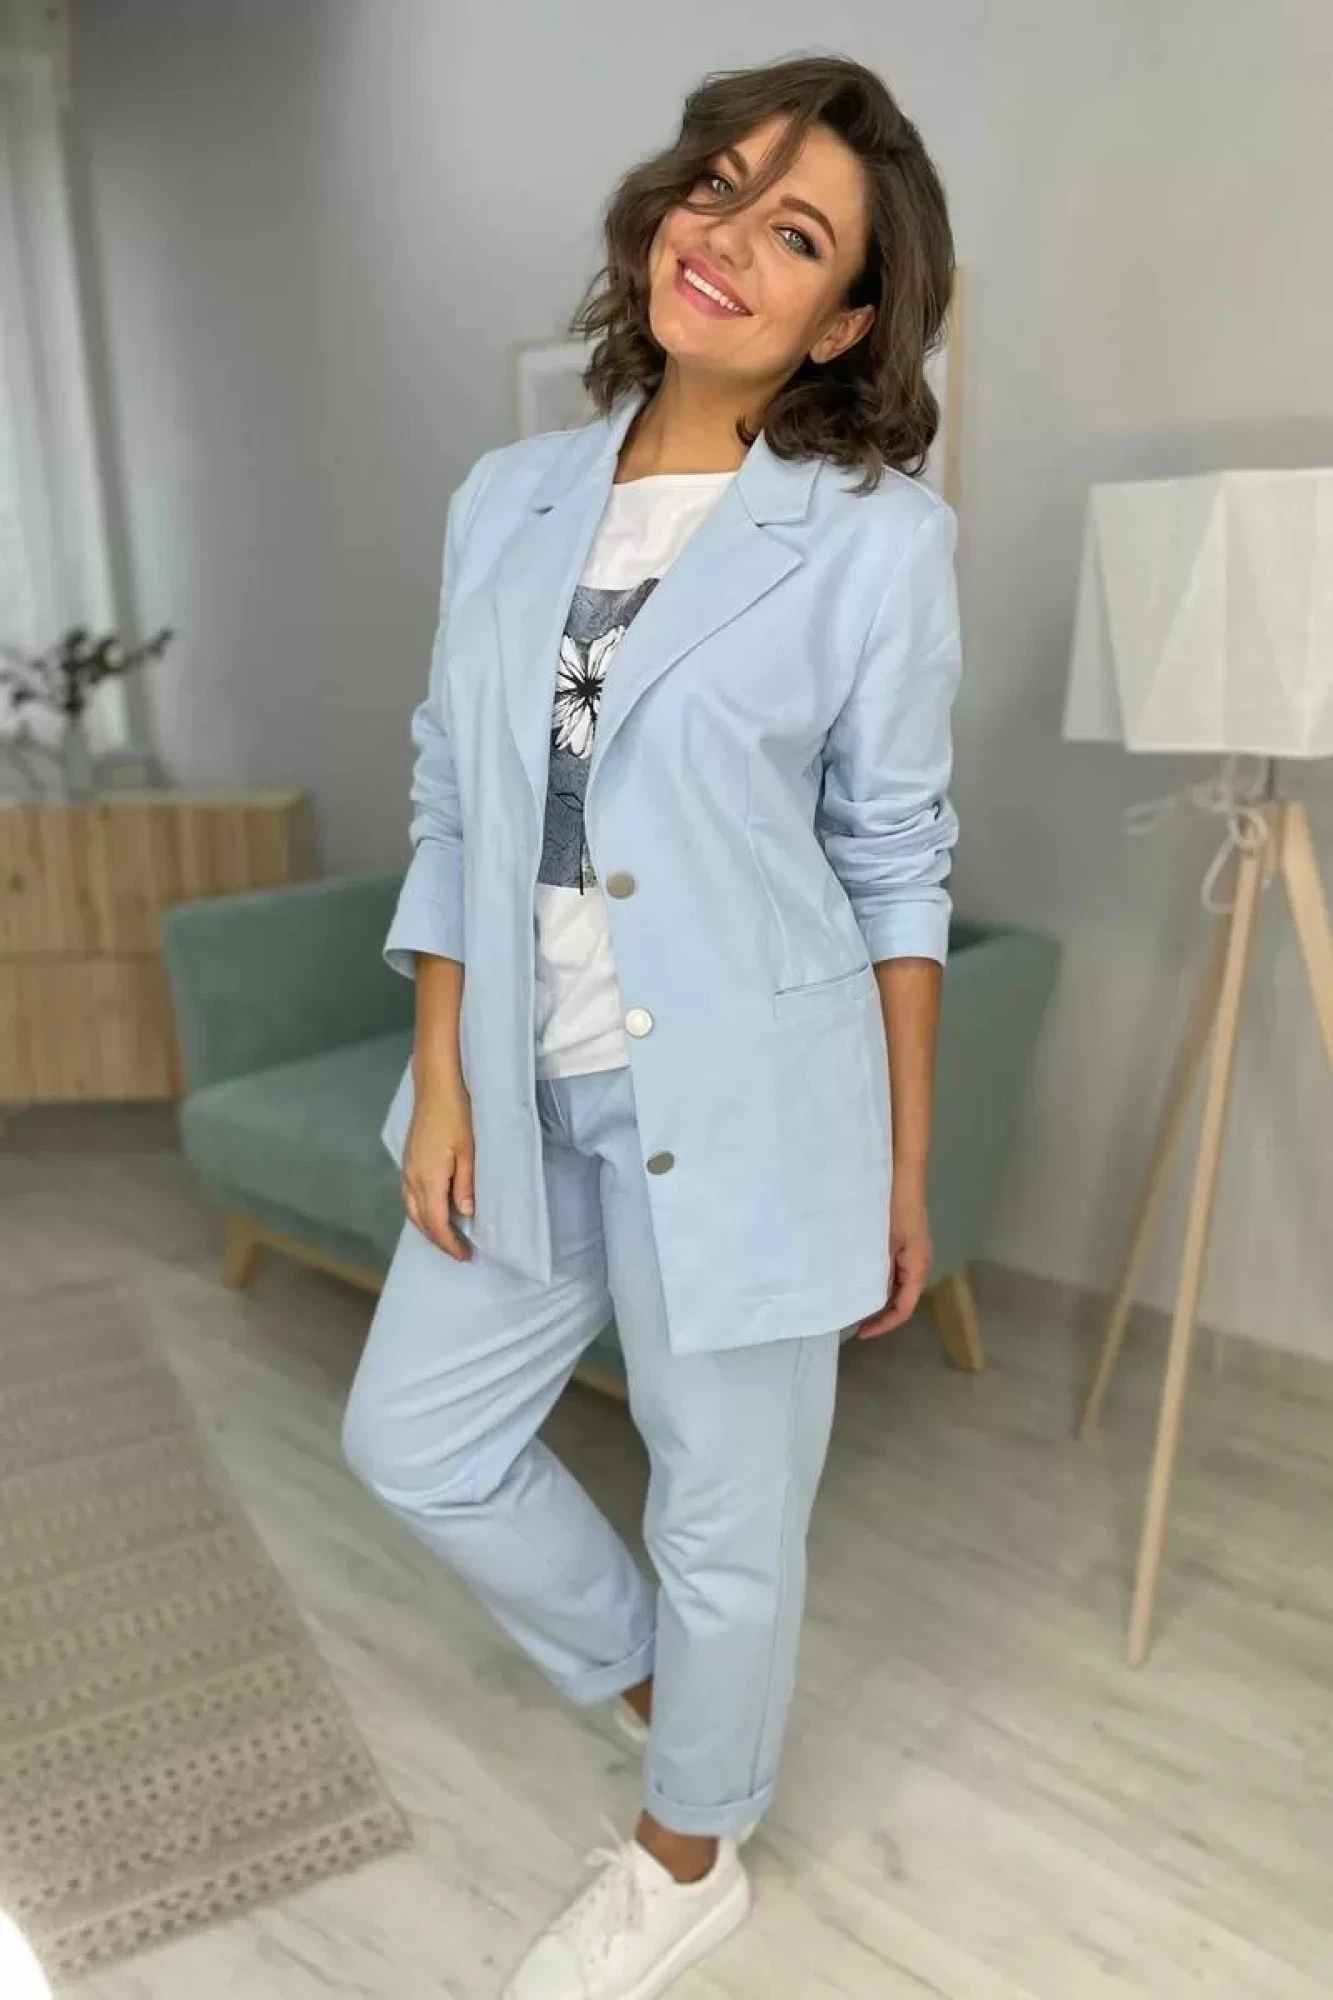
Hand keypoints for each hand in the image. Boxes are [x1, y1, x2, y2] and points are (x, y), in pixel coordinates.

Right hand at [402, 1079, 474, 1260]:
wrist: (435, 1089)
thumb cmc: (457, 1116)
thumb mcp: (469, 1151)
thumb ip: (465, 1184)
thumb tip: (463, 1214)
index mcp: (428, 1179)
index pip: (436, 1222)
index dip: (449, 1243)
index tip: (465, 1256)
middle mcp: (412, 1179)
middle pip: (420, 1221)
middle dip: (437, 1240)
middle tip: (458, 1252)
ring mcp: (406, 1170)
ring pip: (411, 1210)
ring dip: (427, 1228)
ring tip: (446, 1237)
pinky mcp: (407, 1163)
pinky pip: (409, 1198)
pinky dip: (420, 1213)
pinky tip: (432, 1212)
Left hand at [856, 1177, 931, 1338]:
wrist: (903, 1174)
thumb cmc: (895, 1207)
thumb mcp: (884, 1243)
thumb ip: (879, 1270)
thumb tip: (864, 1297)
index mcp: (917, 1266)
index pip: (904, 1308)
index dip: (884, 1324)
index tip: (861, 1332)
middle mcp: (918, 1262)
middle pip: (903, 1299)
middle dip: (881, 1314)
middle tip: (855, 1321)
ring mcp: (912, 1250)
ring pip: (898, 1283)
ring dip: (879, 1296)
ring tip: (855, 1302)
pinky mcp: (904, 1239)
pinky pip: (894, 1268)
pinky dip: (879, 1279)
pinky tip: (859, 1275)